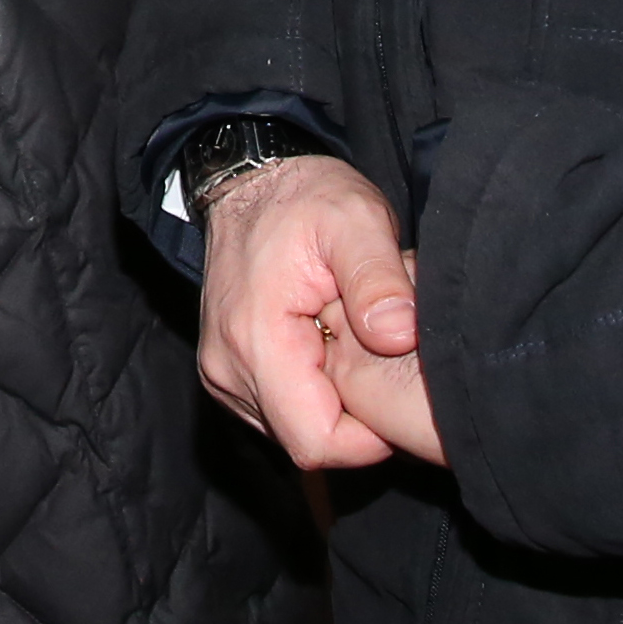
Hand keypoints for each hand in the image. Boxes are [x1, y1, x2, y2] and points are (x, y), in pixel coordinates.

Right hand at [196, 155, 441, 470]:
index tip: (397, 386)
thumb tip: (399, 335)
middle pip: (307, 441)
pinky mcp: (229, 372)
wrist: (250, 182)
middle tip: (377, 352)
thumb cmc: (303, 198)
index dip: (369, 436)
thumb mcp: (355, 218)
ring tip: (351, 342)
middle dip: (355, 414)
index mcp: (254, 338)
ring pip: (294, 430)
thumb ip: (378, 278)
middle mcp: (227, 367)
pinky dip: (313, 391)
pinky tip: (328, 344)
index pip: (315, 441)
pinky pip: (280, 411)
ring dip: (333, 402)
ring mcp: (223, 373)